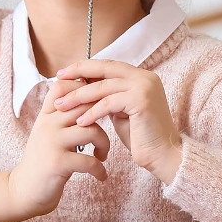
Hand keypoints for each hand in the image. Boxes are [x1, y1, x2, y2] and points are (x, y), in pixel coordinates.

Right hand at [8, 79, 110, 219]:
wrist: (23, 192)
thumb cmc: (44, 159)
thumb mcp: (49, 131)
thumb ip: (64, 114)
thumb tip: (91, 94)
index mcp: (46, 115)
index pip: (62, 87)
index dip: (84, 87)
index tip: (99, 100)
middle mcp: (47, 124)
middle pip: (84, 106)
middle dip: (103, 116)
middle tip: (108, 129)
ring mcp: (52, 142)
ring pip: (91, 131)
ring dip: (104, 144)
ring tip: (102, 153)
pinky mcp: (57, 163)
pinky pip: (89, 160)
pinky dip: (99, 169)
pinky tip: (101, 174)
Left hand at [54, 61, 182, 185]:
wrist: (163, 155)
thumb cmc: (141, 137)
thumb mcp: (122, 111)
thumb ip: (110, 97)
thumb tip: (86, 88)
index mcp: (141, 77)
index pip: (109, 66)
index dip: (86, 68)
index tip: (65, 73)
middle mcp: (145, 77)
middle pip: (105, 69)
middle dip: (79, 73)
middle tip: (58, 79)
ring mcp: (145, 87)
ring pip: (104, 87)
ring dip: (79, 96)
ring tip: (61, 105)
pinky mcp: (141, 100)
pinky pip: (109, 103)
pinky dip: (92, 112)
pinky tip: (79, 121)